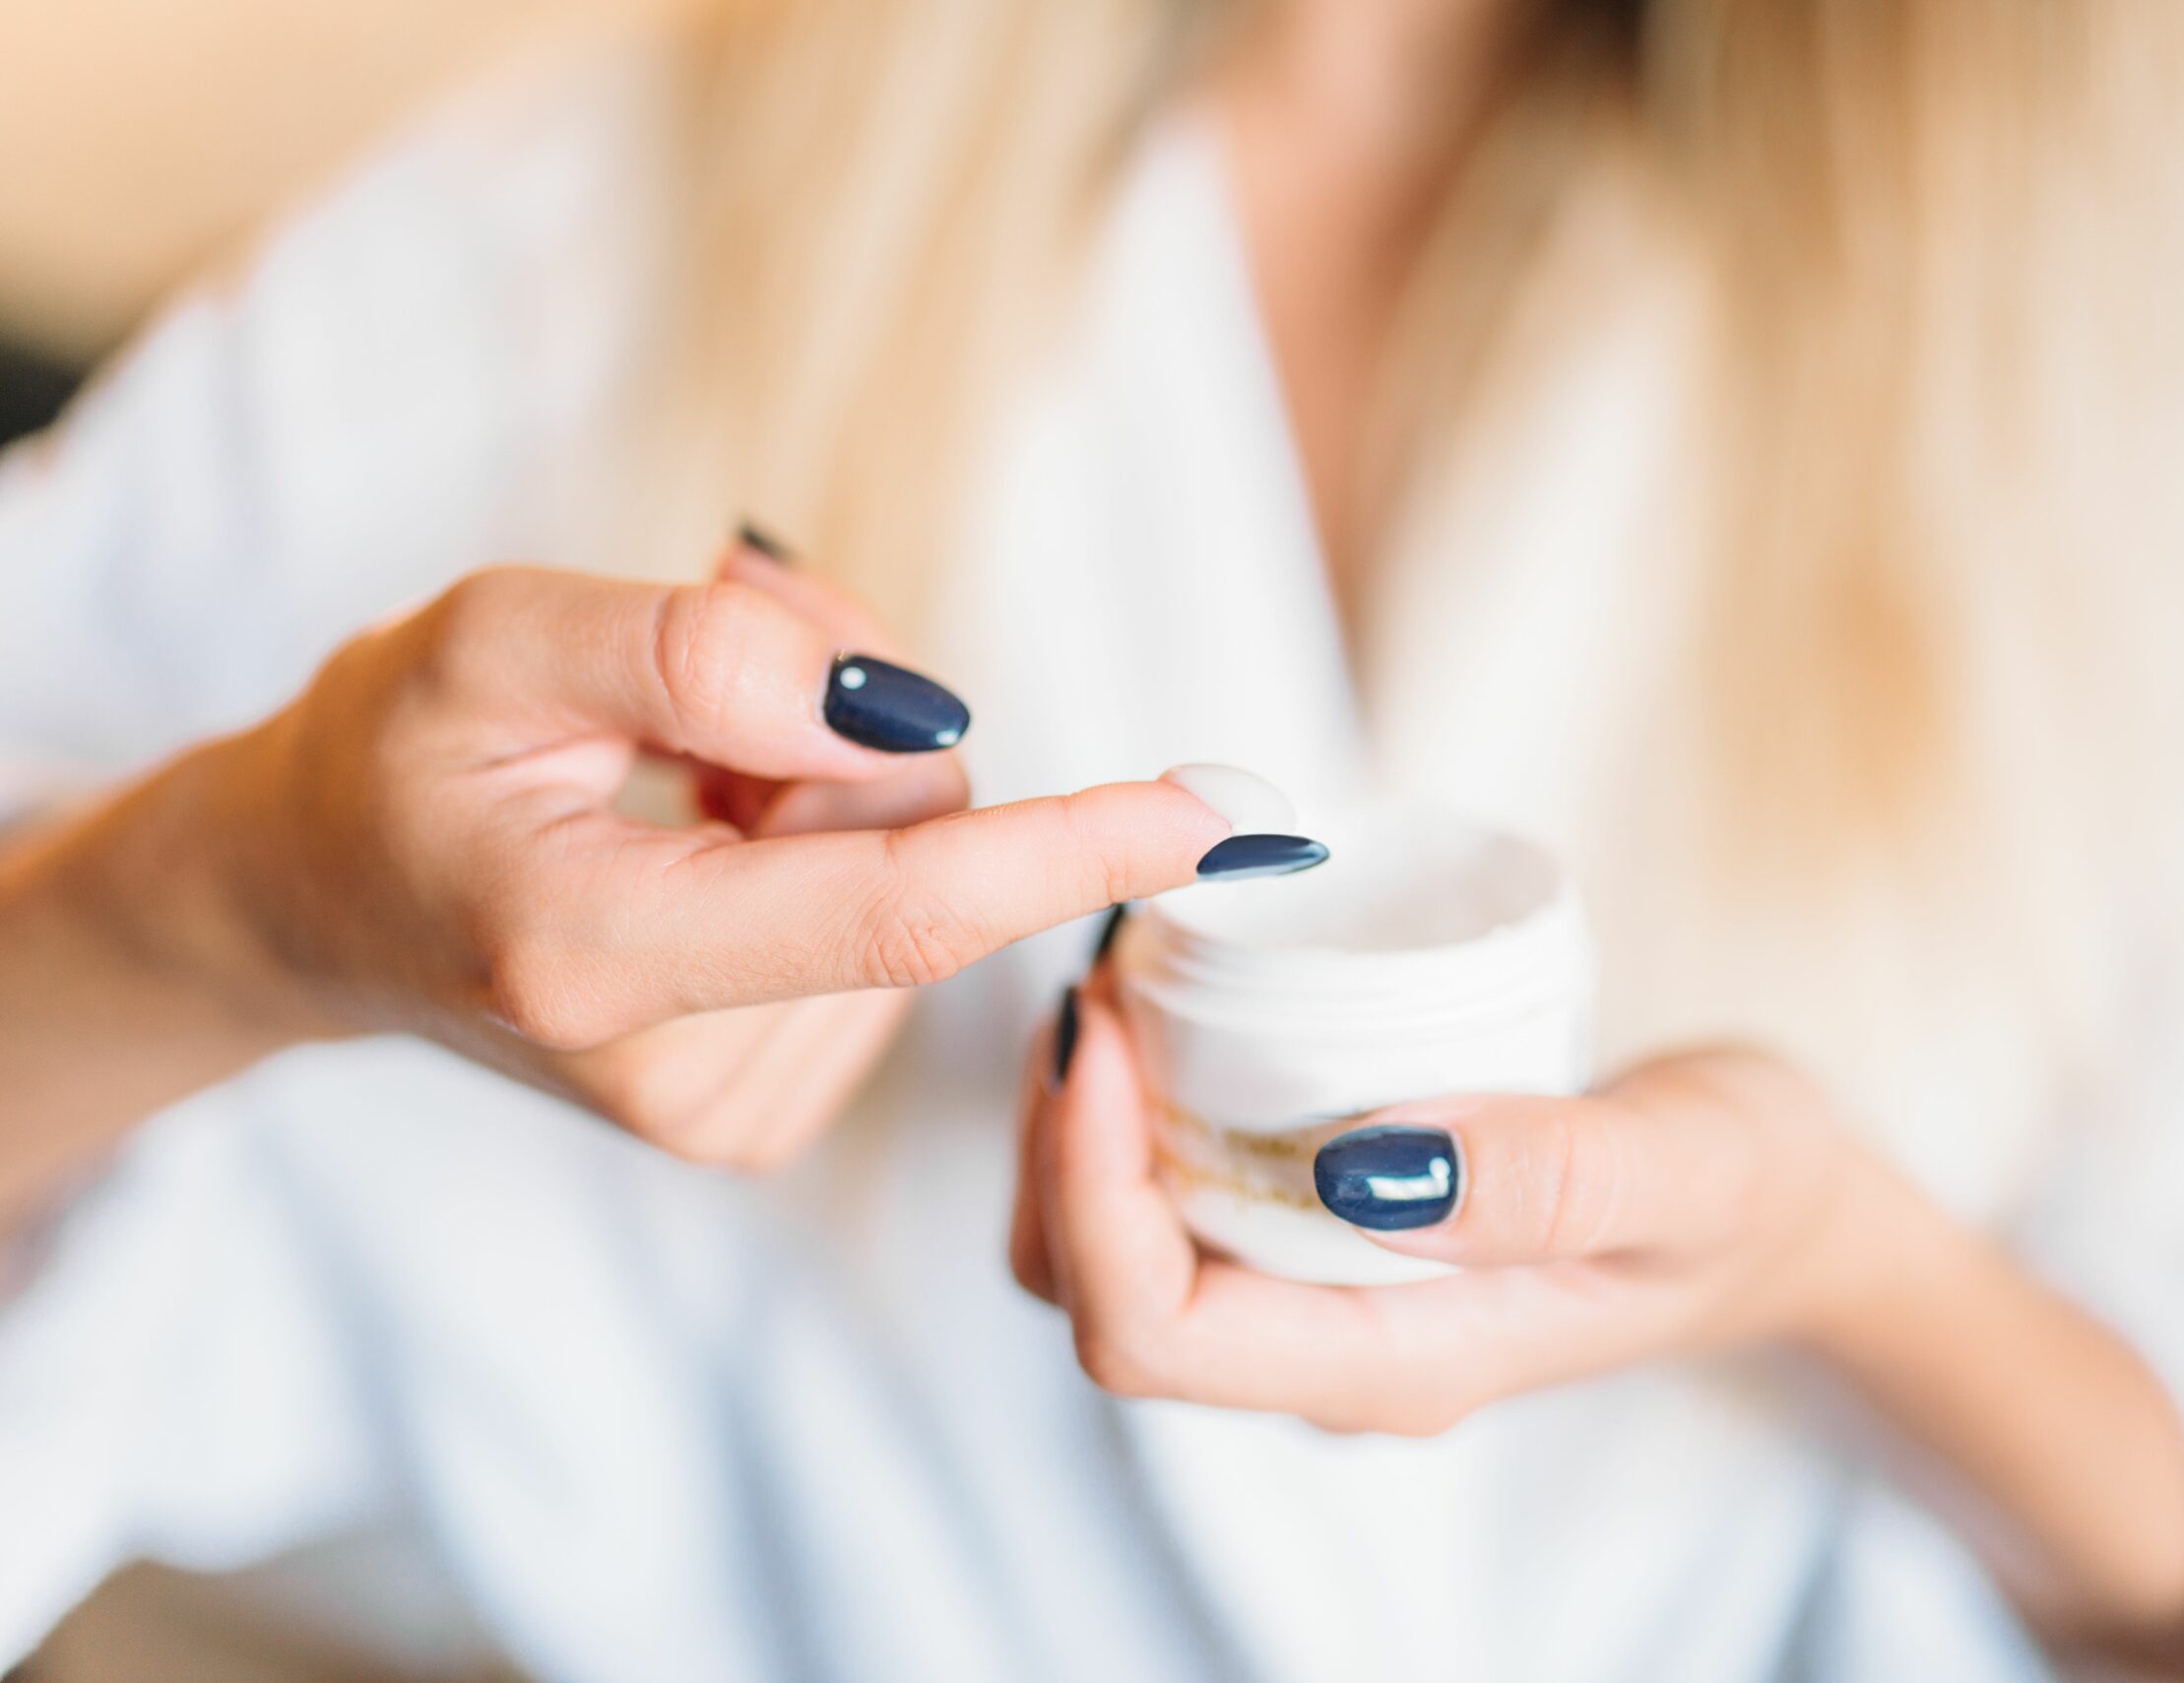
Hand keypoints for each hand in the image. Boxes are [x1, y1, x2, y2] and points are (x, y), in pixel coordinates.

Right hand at [136, 541, 1228, 1166]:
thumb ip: (705, 656)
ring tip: (677, 777)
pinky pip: (893, 925)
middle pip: (921, 845)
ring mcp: (727, 1112)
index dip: (1073, 847)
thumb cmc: (390, 755)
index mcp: (601, 956)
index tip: (1223, 815)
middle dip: (858, 722)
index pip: (899, 907)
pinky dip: (826, 849)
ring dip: (830, 784)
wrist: (312, 906)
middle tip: (710, 664)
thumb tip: (912, 716)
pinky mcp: (758, 1111)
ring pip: (920, 878)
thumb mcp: (495, 636)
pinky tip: (706, 841)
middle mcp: (682, 1074)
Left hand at [1009, 972, 1926, 1434]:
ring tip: (1116, 980)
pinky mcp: (1317, 1246)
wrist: (1783, 1213)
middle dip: (1054, 1147)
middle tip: (1093, 977)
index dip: (1086, 1185)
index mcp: (1392, 1367)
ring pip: (1107, 1257)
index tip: (1102, 1022)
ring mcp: (1316, 1306)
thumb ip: (1555, 1178)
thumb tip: (1368, 1166)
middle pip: (1094, 1299)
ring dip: (1075, 1128)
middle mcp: (1327, 1354)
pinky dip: (1130, 1113)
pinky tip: (1166, 1008)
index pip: (1153, 1332)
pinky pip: (1169, 1202)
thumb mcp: (1688, 1167)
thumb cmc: (1746, 1190)